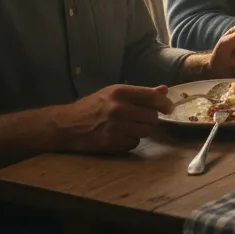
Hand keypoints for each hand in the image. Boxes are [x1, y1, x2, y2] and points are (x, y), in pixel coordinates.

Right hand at [52, 84, 173, 153]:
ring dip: (141, 130)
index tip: (168, 108)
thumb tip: (164, 90)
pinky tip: (119, 136)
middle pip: (152, 116)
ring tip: (129, 126)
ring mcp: (115, 127)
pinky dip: (130, 141)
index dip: (165, 103)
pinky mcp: (111, 142)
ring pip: (146, 131)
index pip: (152, 97)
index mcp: (119, 92)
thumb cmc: (92, 107)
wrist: (66, 125)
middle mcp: (118, 108)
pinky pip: (134, 143)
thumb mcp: (114, 93)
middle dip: (151, 118)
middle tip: (142, 118)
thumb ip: (140, 93)